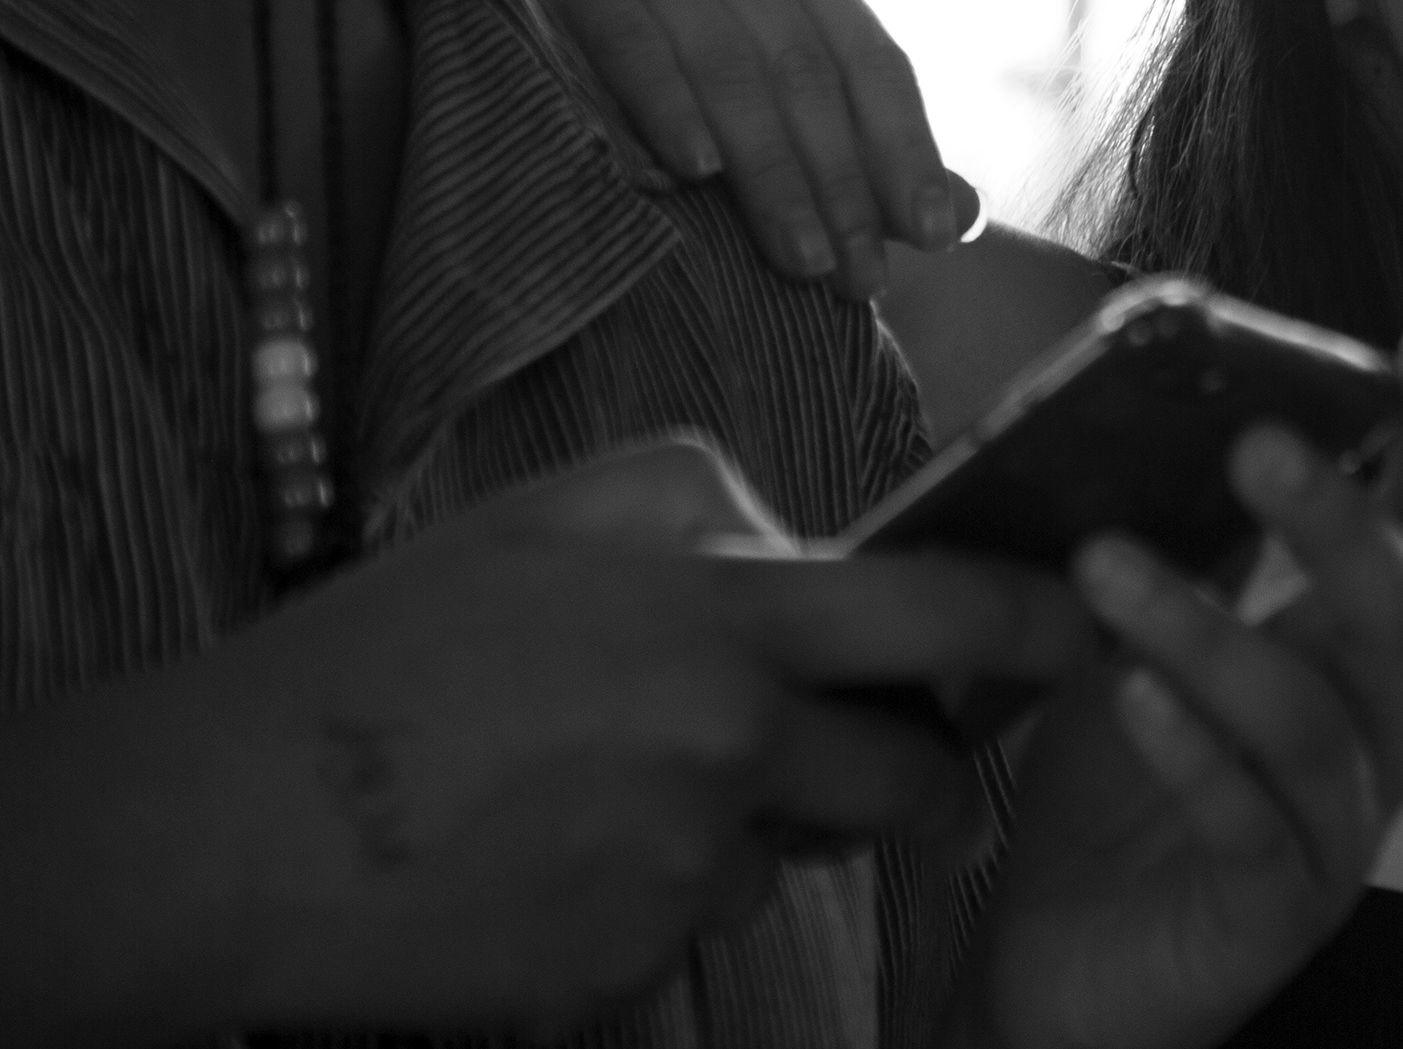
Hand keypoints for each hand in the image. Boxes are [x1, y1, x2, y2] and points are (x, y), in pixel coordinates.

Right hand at [0, 435, 1094, 1043]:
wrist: (234, 825)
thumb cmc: (393, 648)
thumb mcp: (559, 516)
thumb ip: (713, 506)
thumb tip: (806, 540)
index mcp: (728, 618)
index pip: (950, 616)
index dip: (1045, 626)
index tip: (1097, 626)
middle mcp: (733, 748)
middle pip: (918, 781)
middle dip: (935, 781)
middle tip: (915, 767)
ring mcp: (686, 870)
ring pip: (793, 859)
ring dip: (761, 834)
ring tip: (623, 791)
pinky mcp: (632, 968)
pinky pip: (696, 932)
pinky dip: (659, 903)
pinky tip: (558, 862)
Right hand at [512, 0, 972, 295]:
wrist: (489, 21)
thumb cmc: (645, 81)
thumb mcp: (752, 110)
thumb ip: (854, 155)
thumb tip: (960, 220)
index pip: (866, 55)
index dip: (903, 148)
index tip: (926, 238)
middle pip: (799, 65)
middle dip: (833, 180)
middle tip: (852, 278)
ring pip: (723, 58)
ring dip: (760, 164)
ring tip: (793, 254)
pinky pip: (618, 35)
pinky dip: (656, 106)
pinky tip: (681, 177)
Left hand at [965, 317, 1402, 1048]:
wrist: (1062, 978)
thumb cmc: (1113, 797)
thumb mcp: (1142, 643)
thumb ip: (1189, 547)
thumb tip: (1177, 403)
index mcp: (1357, 656)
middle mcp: (1376, 732)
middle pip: (1400, 612)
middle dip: (1340, 520)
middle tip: (1257, 440)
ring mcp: (1337, 825)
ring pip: (1311, 714)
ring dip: (1211, 632)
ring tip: (1108, 566)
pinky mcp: (1278, 908)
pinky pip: (1251, 820)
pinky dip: (1193, 751)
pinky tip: (1128, 694)